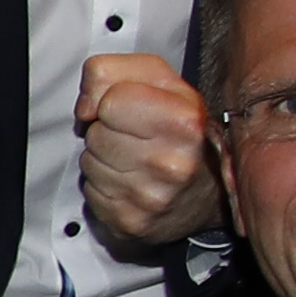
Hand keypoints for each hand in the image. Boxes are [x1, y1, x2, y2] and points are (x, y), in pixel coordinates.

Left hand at [75, 51, 221, 248]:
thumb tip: (84, 109)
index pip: (110, 101)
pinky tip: (131, 183)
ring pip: (88, 164)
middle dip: (109, 132)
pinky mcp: (131, 223)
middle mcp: (172, 165)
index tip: (133, 110)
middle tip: (138, 139)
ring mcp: (151, 199)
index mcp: (184, 123)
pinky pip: (90, 194)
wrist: (212, 190)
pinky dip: (104, 187)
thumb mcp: (160, 81)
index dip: (114, 101)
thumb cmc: (182, 129)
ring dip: (105, 159)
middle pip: (95, 135)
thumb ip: (110, 73)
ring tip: (136, 161)